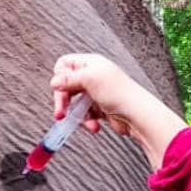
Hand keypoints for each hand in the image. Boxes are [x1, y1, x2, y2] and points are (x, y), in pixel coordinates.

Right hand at [50, 53, 187, 166]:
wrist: (136, 115)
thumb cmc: (119, 93)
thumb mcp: (90, 79)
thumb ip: (69, 79)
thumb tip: (54, 81)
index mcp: (90, 64)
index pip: (65, 64)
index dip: (60, 77)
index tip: (60, 89)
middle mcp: (92, 77)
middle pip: (66, 87)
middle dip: (63, 102)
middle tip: (60, 113)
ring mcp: (95, 93)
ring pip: (73, 103)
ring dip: (77, 115)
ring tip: (84, 122)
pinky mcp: (98, 109)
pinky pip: (83, 115)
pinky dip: (86, 121)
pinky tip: (94, 125)